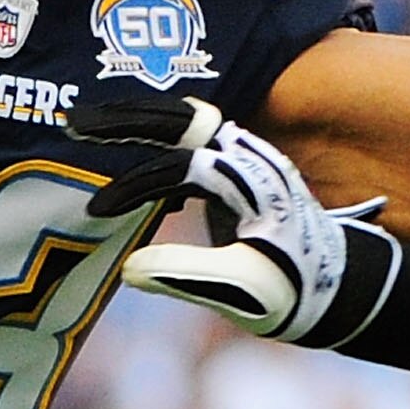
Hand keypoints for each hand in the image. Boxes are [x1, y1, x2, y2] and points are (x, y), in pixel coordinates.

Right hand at [73, 93, 393, 345]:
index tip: (95, 213)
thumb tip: (128, 268)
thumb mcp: (243, 289)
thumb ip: (188, 275)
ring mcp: (245, 159)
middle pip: (182, 119)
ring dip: (139, 121)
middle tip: (74, 123)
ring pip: (185, 122)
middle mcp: (250, 158)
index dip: (133, 188)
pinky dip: (154, 140)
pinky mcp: (237, 170)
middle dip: (126, 118)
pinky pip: (190, 141)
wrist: (336, 286)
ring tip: (87, 126)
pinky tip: (120, 151)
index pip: (178, 169)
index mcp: (252, 182)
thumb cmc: (293, 291)